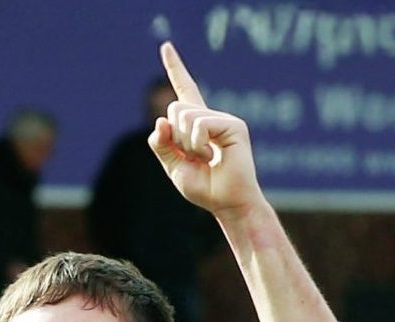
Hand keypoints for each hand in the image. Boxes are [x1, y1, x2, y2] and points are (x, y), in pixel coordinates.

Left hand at [147, 41, 266, 218]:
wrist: (226, 203)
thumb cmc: (204, 187)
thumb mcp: (173, 166)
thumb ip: (162, 144)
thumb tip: (160, 120)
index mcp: (196, 124)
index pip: (184, 90)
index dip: (175, 68)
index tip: (166, 45)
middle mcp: (211, 117)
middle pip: (175, 108)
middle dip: (174, 136)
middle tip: (193, 156)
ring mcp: (224, 119)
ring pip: (184, 115)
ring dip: (186, 143)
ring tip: (205, 158)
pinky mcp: (234, 125)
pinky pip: (200, 125)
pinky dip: (198, 144)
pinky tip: (212, 155)